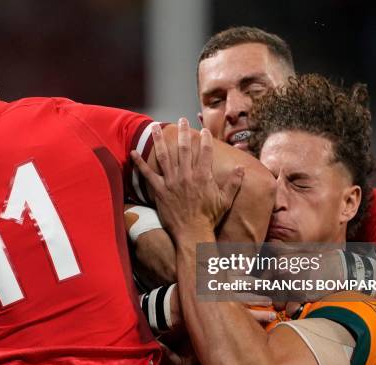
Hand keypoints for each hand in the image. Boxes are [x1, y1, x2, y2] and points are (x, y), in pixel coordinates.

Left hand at [131, 118, 243, 238]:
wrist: (192, 233)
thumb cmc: (209, 218)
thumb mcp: (226, 200)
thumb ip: (234, 183)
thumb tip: (242, 169)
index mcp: (203, 176)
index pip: (204, 152)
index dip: (205, 139)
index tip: (204, 130)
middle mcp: (186, 175)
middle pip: (184, 149)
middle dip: (183, 133)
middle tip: (182, 120)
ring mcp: (171, 182)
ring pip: (164, 156)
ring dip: (159, 140)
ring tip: (155, 127)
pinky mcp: (160, 190)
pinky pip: (148, 174)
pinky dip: (139, 163)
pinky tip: (133, 152)